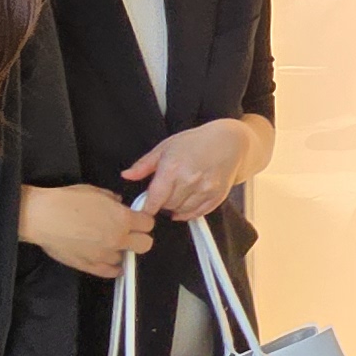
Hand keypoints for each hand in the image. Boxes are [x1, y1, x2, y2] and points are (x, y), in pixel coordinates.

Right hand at [22, 181, 155, 280]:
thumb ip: (112, 199)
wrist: (42, 217)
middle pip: (145, 244)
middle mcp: (118, 238)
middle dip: (139, 238)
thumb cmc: (66, 201)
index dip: (142, 220)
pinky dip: (112, 267)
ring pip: (124, 258)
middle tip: (128, 233)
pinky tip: (108, 259)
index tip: (136, 219)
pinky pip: (110, 272)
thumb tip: (118, 203)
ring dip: (119, 250)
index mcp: (122, 218)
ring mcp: (105, 255)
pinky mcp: (91, 266)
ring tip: (106, 243)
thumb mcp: (94, 191)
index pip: (148, 223)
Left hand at [124, 117, 257, 222]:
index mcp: (173, 166)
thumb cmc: (195, 142)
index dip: (146, 208)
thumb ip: (144, 164)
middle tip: (165, 191)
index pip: (154, 198)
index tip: (143, 210)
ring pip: (181, 212)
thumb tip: (127, 176)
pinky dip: (188, 211)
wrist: (228, 142)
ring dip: (175, 207)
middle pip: (167, 206)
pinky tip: (187, 200)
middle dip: (162, 202)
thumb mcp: (165, 147)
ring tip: (178, 193)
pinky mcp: (217, 197)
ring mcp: (205, 189)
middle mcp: (190, 179)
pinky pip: (196, 213)